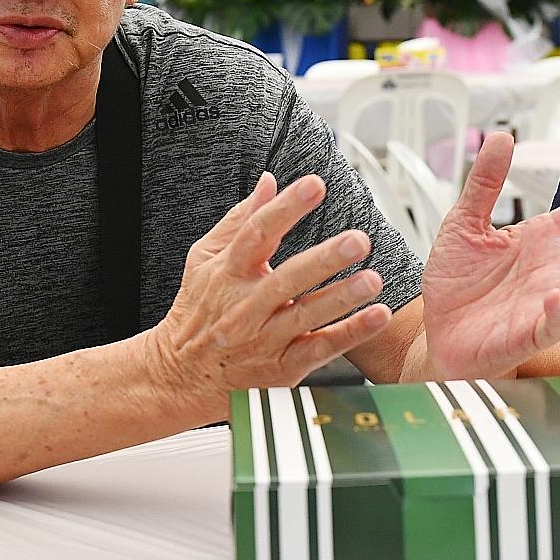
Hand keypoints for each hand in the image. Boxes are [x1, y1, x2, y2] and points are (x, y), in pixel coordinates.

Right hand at [146, 173, 391, 408]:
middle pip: (287, 279)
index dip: (286, 208)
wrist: (182, 377)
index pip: (257, 233)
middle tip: (358, 240)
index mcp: (229, 272)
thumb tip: (268, 182)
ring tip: (373, 279)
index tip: (314, 185)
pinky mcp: (282, 367)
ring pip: (307, 315)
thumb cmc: (198, 311)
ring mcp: (265, 339)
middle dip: (325, 259)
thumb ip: (239, 220)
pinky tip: (377, 316)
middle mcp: (246, 305)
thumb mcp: (205, 261)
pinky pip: (321, 349)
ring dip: (342, 297)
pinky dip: (351, 333)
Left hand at [421, 132, 559, 378]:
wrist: (437, 332)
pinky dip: (559, 312)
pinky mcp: (529, 334)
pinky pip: (550, 324)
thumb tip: (500, 136)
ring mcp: (548, 302)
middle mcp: (557, 268)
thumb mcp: (466, 222)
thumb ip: (486, 182)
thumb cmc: (458, 284)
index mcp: (546, 238)